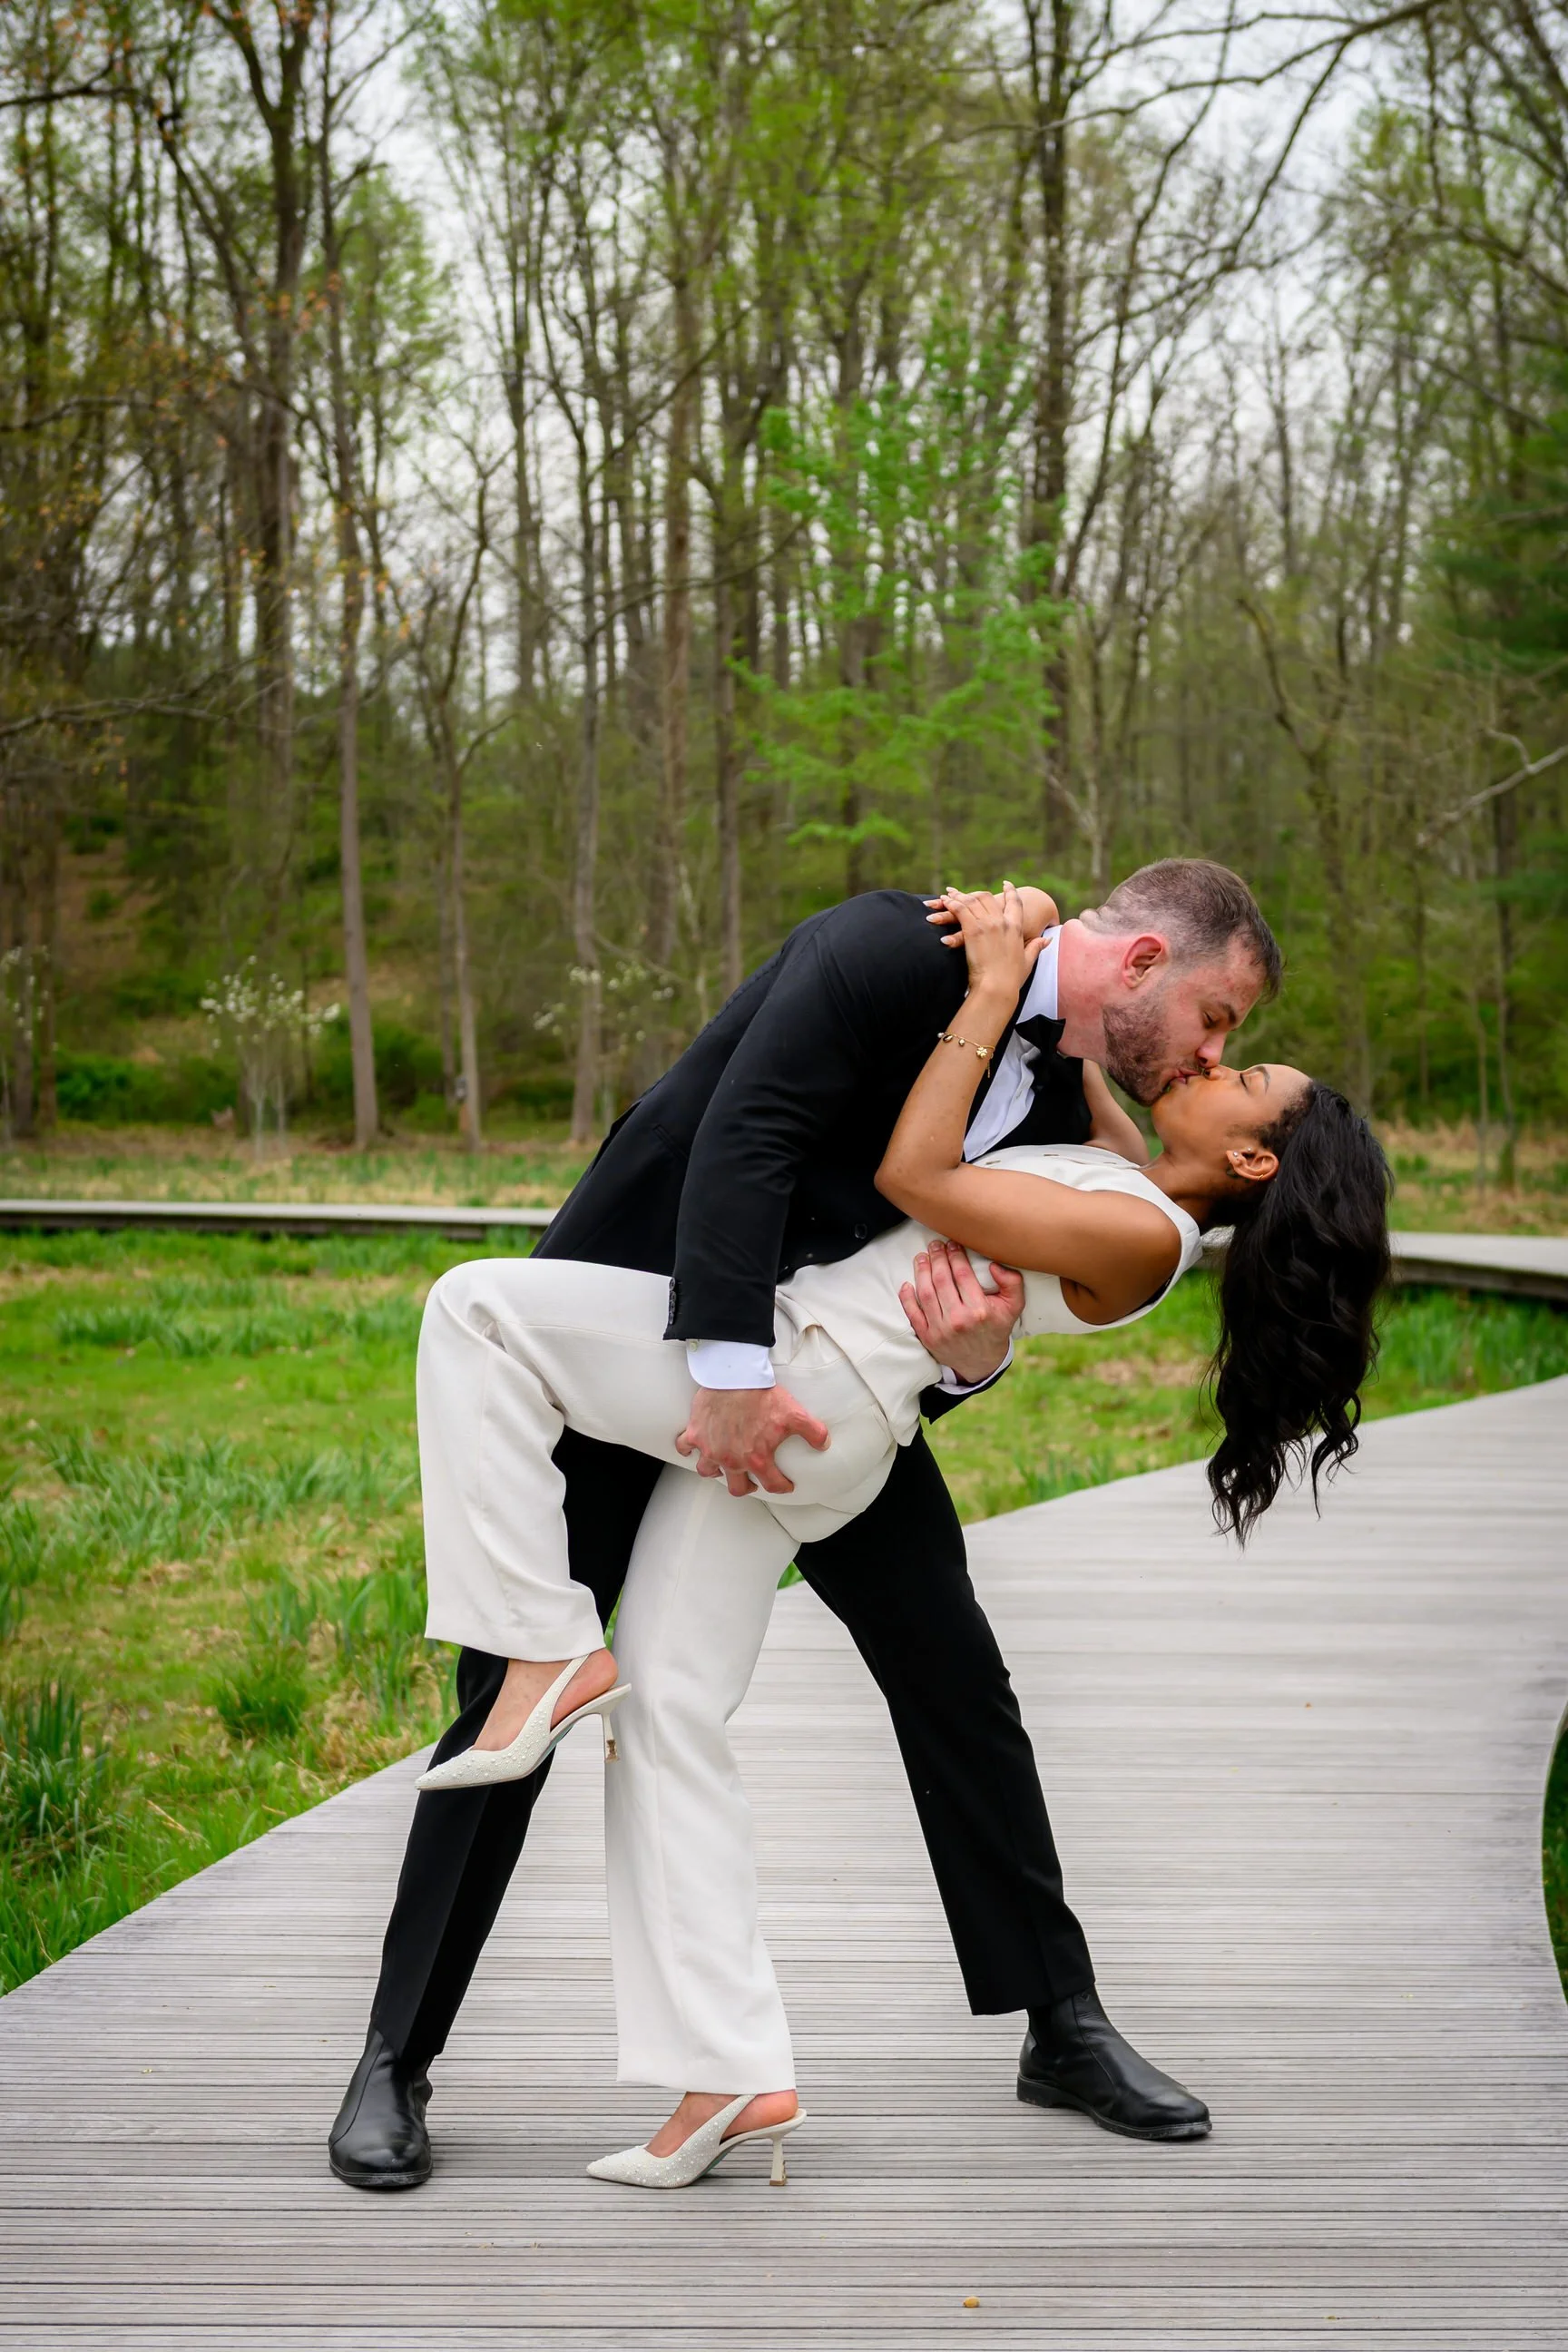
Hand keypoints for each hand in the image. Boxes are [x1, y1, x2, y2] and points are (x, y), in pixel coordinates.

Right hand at [675, 1384, 830, 1497]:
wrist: (734, 1376)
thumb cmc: (763, 1395)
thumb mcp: (795, 1413)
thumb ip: (813, 1431)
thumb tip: (825, 1444)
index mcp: (757, 1459)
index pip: (772, 1485)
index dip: (782, 1487)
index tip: (785, 1484)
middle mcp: (732, 1460)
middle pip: (736, 1488)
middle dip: (745, 1487)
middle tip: (751, 1481)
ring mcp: (710, 1448)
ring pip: (708, 1472)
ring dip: (716, 1471)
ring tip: (723, 1464)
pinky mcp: (695, 1434)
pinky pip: (684, 1448)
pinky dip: (687, 1449)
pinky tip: (693, 1446)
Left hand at [899, 1238, 1024, 1385]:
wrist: (982, 1362)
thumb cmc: (996, 1328)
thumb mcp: (1014, 1307)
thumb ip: (1012, 1283)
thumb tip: (994, 1265)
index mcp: (980, 1310)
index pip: (962, 1275)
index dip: (955, 1255)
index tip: (952, 1243)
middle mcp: (958, 1320)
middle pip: (942, 1280)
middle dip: (937, 1258)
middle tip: (935, 1245)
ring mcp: (940, 1330)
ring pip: (926, 1293)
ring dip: (921, 1271)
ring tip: (922, 1257)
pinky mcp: (928, 1338)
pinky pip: (913, 1314)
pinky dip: (906, 1298)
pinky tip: (907, 1283)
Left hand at [931, 880, 1045, 1000]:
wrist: (997, 987)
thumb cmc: (1012, 979)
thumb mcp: (1028, 961)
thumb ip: (1037, 947)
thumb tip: (1048, 940)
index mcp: (1016, 928)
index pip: (1015, 902)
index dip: (1011, 891)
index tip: (1007, 883)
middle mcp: (1002, 922)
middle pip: (988, 897)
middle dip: (976, 893)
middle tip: (966, 893)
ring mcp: (987, 925)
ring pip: (972, 901)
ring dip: (959, 896)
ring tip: (948, 895)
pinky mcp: (973, 930)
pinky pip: (960, 910)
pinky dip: (952, 904)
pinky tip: (945, 901)